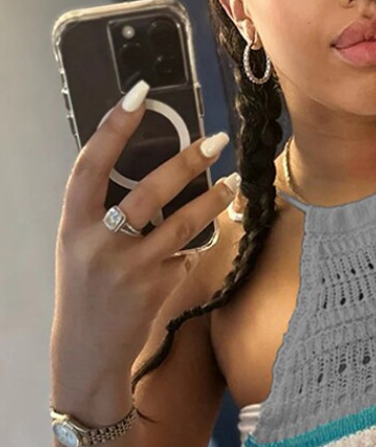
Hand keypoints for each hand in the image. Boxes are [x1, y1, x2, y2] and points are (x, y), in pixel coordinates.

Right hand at [53, 79, 239, 377]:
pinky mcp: (158, 288)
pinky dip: (190, 251)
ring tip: (232, 184)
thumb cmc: (87, 293)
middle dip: (187, 161)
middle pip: (150, 190)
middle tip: (216, 140)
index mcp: (73, 223)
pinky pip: (184, 257)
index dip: (115, 127)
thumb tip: (154, 182)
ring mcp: (132, 266)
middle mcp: (100, 241)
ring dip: (211, 202)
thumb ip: (104, 216)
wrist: (90, 350)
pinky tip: (189, 252)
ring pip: (182, 224)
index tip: (140, 96)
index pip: (91, 164)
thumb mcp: (80, 248)